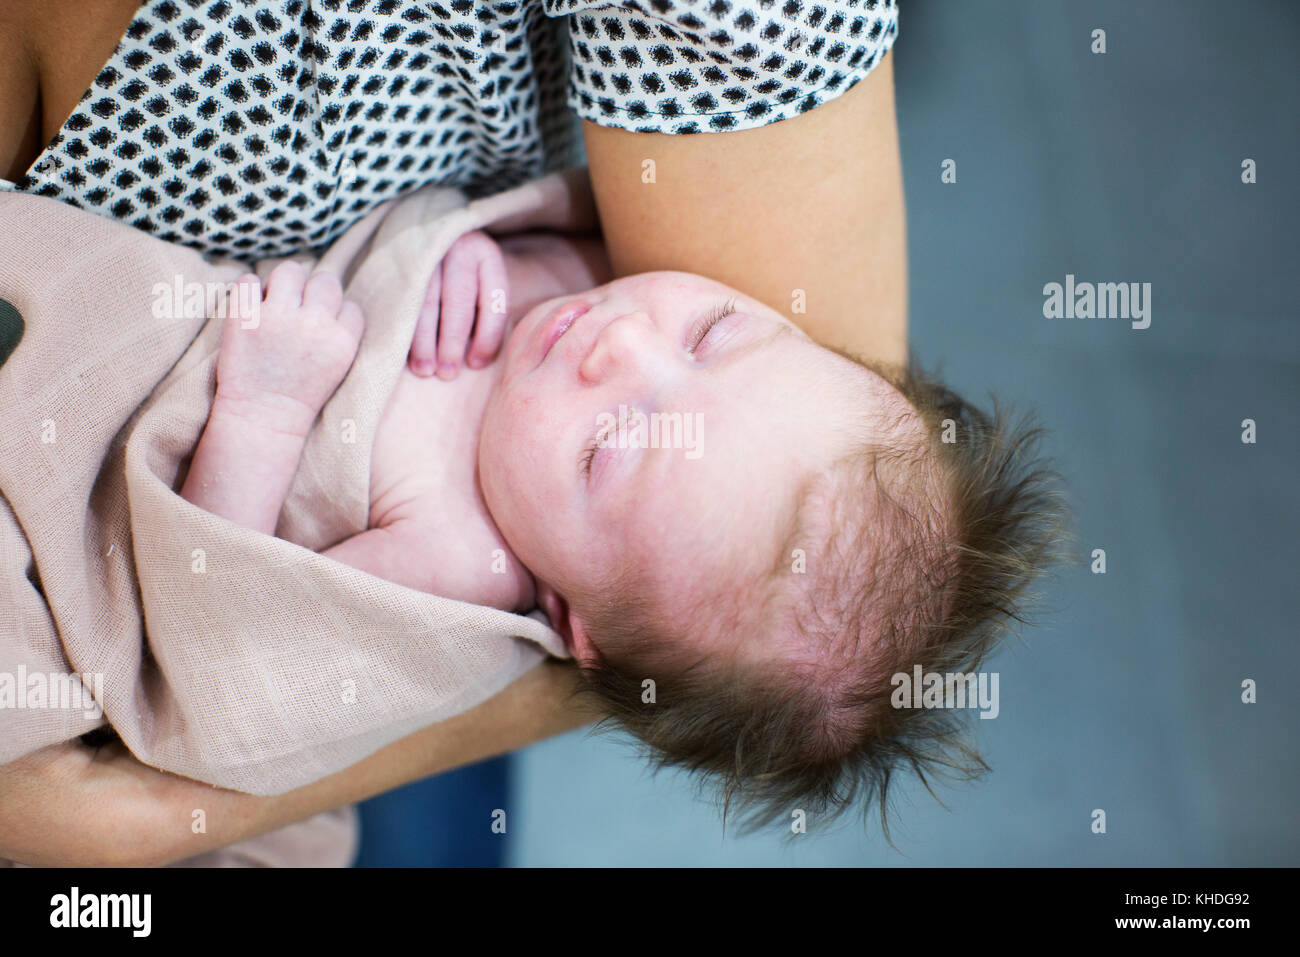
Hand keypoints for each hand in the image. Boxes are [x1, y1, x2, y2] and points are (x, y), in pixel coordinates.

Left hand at [215, 262, 364, 434]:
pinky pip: (248, 280)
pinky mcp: (245, 318)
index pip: (350, 306)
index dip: (336, 313)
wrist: (261, 419)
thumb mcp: (336, 368)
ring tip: (274, 301)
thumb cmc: (298, 396)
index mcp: (342, 341)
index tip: (322, 326)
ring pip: (290, 271)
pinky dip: (248, 289)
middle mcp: (314, 325)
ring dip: (283, 283)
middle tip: (299, 309)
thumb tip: (329, 298)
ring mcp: (278, 319)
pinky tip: (250, 306)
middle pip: (325, 281)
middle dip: (313, 292)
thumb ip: (339, 334)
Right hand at [410, 230, 509, 379]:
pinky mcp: (399, 258)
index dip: (487, 338)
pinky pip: (400, 297)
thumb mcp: (481, 281)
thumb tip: (478, 361)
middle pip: (459, 301)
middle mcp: (458, 247)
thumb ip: (485, 312)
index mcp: (486, 255)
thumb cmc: (460, 272)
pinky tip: (403, 349)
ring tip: (424, 370)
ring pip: (425, 300)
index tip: (476, 365)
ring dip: (424, 341)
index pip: (493, 302)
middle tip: (447, 374)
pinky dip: (402, 327)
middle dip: (452, 342)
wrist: (424, 230)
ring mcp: (426, 249)